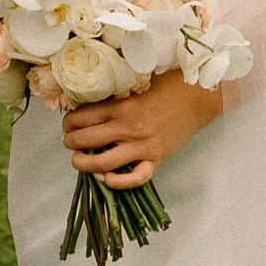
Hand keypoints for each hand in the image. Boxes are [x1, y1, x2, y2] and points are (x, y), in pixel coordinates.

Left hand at [62, 69, 221, 188]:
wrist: (198, 98)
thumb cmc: (168, 85)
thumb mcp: (137, 83)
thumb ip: (116, 93)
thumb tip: (89, 99)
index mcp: (122, 106)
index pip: (84, 117)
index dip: (69, 121)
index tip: (67, 123)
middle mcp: (129, 128)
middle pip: (87, 140)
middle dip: (70, 141)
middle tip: (68, 140)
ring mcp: (143, 146)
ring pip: (104, 163)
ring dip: (84, 164)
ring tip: (77, 160)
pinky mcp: (156, 159)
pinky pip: (136, 177)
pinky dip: (119, 182)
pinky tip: (107, 179)